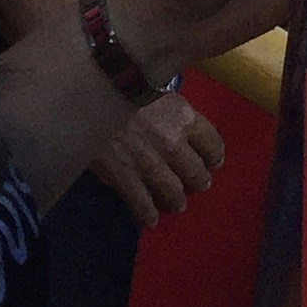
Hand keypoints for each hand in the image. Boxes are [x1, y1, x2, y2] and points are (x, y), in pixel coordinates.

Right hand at [83, 84, 231, 219]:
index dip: (214, 156)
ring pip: (172, 191)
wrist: (92, 95)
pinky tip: (151, 220)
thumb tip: (182, 125)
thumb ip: (175, 113)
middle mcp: (174, 144)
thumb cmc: (125, 86)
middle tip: (199, 185)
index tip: (214, 162)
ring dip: (177, 200)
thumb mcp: (160, 92)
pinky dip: (148, 214)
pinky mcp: (125, 176)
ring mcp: (150, 163)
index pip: (213, 144)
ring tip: (178, 204)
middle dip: (199, 181)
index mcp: (186, 119)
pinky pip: (141, 202)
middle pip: (196, 171)